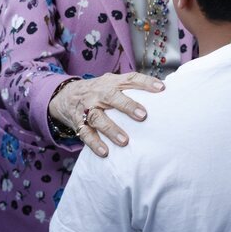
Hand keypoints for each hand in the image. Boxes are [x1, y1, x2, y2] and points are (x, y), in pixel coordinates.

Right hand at [48, 72, 163, 156]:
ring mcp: (87, 108)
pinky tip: (105, 152)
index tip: (162, 88)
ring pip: (97, 117)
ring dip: (111, 129)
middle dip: (127, 106)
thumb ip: (132, 87)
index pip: (130, 79)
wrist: (67, 96)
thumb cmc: (101, 91)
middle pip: (112, 97)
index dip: (146, 82)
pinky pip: (85, 134)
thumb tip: (163, 93)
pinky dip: (94, 143)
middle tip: (143, 116)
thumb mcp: (114, 83)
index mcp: (112, 82)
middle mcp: (99, 94)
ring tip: (125, 141)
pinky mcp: (78, 123)